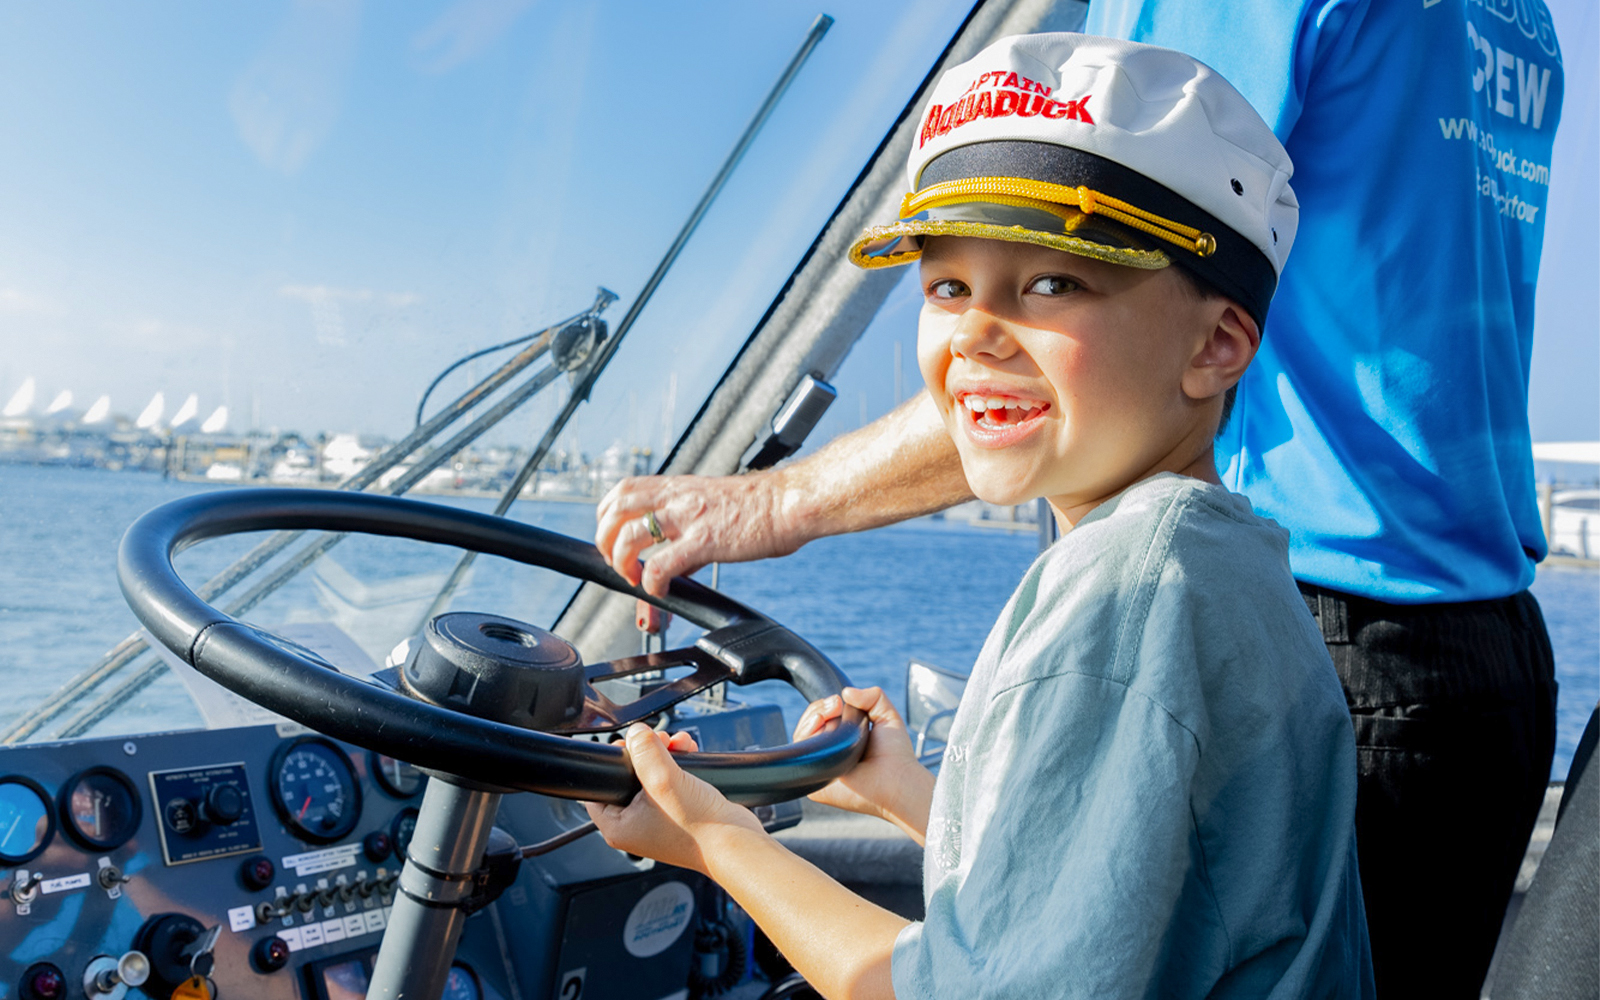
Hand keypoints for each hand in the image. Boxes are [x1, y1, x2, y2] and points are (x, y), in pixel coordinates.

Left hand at [583, 723, 764, 872]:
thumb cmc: (699, 828)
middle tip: (658, 740)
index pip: (598, 789)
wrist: (735, 842)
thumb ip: (645, 751)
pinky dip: (677, 765)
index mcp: (619, 827)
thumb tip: (636, 733)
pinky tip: (688, 752)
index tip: (628, 746)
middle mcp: (634, 825)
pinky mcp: (677, 813)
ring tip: (678, 743)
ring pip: (651, 776)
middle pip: (628, 777)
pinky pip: (669, 782)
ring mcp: (656, 820)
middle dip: (645, 752)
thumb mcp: (664, 780)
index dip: (613, 762)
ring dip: (664, 755)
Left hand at [596, 471, 802, 599]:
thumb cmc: (761, 508)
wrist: (790, 502)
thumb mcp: (713, 509)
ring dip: (622, 560)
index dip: (607, 514)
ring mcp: (690, 518)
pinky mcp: (705, 541)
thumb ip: (688, 534)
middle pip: (617, 509)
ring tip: (634, 578)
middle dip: (606, 539)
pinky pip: (662, 564)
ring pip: (631, 535)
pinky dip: (652, 581)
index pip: (624, 490)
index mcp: (679, 487)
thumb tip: (674, 567)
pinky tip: (661, 591)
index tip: (612, 536)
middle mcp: (678, 498)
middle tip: (616, 562)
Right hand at [794, 687, 932, 841]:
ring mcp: (820, 767)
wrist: (898, 781)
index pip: (820, 717)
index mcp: (841, 739)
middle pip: (807, 725)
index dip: (824, 706)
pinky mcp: (815, 784)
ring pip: (800, 739)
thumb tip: (845, 691)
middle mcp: (829, 753)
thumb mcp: (887, 716)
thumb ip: (873, 696)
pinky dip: (806, 742)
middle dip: (817, 709)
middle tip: (835, 706)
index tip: (837, 701)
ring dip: (811, 721)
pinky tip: (819, 733)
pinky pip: (800, 760)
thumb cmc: (896, 754)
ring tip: (826, 715)